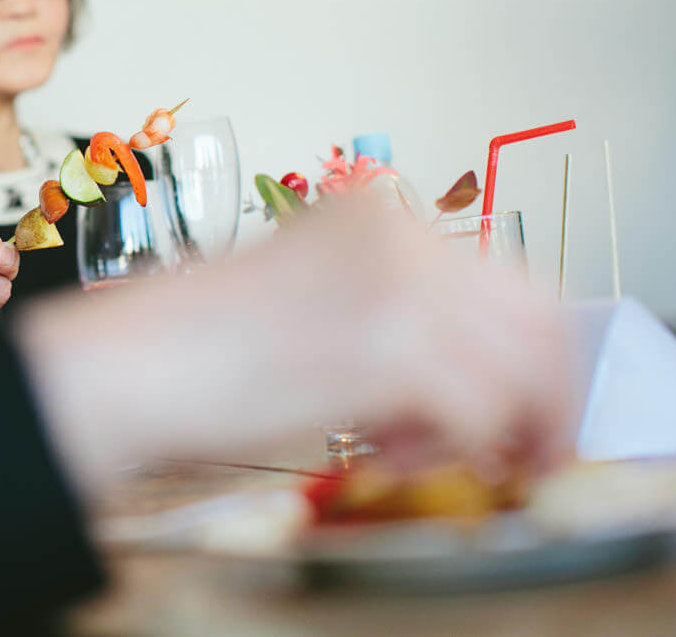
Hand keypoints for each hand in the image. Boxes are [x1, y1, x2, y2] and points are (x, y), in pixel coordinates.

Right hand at [16, 198, 573, 495]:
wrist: (127, 365)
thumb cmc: (194, 346)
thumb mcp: (310, 298)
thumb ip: (387, 309)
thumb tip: (464, 364)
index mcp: (376, 215)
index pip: (505, 279)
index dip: (532, 356)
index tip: (528, 409)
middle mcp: (399, 235)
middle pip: (537, 317)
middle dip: (548, 397)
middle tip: (528, 453)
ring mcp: (399, 285)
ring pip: (523, 369)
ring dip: (505, 430)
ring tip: (457, 460)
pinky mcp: (388, 348)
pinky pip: (479, 413)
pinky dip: (458, 450)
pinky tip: (397, 454)